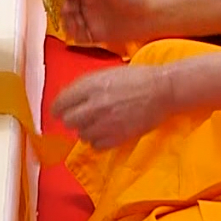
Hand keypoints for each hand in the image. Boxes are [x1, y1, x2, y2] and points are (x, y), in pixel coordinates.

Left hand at [51, 64, 175, 148]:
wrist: (163, 90)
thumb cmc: (136, 78)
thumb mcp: (105, 74)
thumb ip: (85, 86)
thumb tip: (69, 98)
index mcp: (90, 86)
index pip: (60, 103)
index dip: (57, 109)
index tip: (58, 112)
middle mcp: (95, 105)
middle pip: (68, 121)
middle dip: (71, 120)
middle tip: (79, 118)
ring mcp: (106, 122)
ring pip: (81, 135)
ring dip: (86, 131)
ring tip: (97, 124)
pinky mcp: (119, 136)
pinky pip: (97, 145)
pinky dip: (98, 142)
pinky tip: (105, 133)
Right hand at [59, 0, 163, 50]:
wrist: (152, 13)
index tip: (62, 0)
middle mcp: (90, 5)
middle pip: (66, 10)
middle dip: (64, 12)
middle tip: (68, 13)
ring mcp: (94, 20)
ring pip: (71, 24)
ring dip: (69, 25)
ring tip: (76, 24)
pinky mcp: (99, 35)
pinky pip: (81, 37)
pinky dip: (76, 36)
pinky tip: (80, 32)